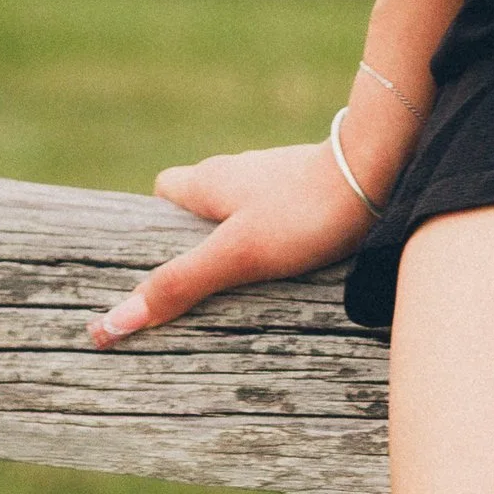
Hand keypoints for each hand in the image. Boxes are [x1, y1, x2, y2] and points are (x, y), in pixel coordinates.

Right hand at [85, 133, 380, 346]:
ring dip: (234, 240)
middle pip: (201, 203)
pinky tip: (285, 265)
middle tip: (194, 288)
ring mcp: (277, 178)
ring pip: (241, 209)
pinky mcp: (310, 189)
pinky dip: (271, 237)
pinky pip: (276, 213)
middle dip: (194, 241)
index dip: (153, 225)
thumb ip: (179, 285)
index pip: (164, 190)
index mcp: (210, 179)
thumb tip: (112, 322)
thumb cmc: (305, 211)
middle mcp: (239, 171)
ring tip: (238, 285)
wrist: (381, 173)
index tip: (151, 265)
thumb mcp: (236, 255)